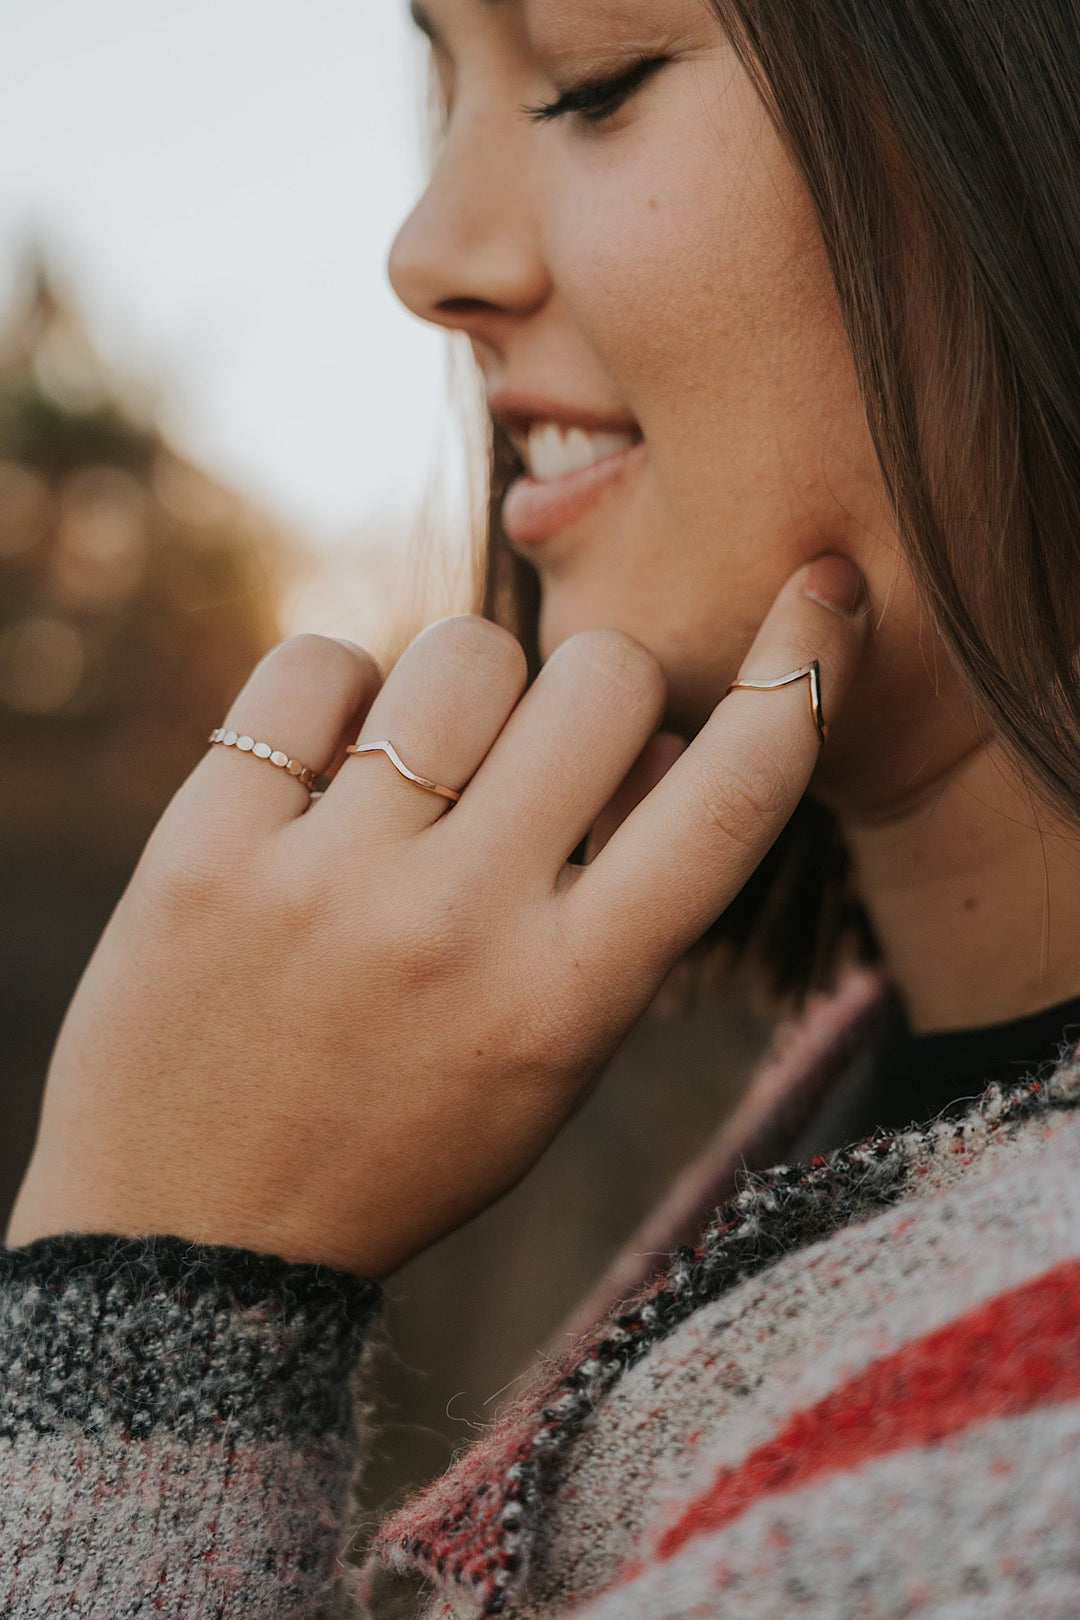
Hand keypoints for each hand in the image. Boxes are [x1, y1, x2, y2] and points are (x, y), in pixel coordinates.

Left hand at [7, 556, 865, 1274]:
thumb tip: (658, 740)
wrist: (193, 1232)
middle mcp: (457, 929)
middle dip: (598, 691)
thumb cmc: (404, 1138)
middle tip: (542, 753)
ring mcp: (325, 882)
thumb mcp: (553, 1062)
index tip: (825, 592)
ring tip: (418, 770)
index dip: (804, 675)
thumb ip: (624, 910)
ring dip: (465, 687)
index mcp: (568, 1001)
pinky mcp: (206, 845)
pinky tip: (322, 766)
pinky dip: (338, 692)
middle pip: (601, 681)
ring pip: (464, 649)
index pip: (731, 801)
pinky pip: (317, 663)